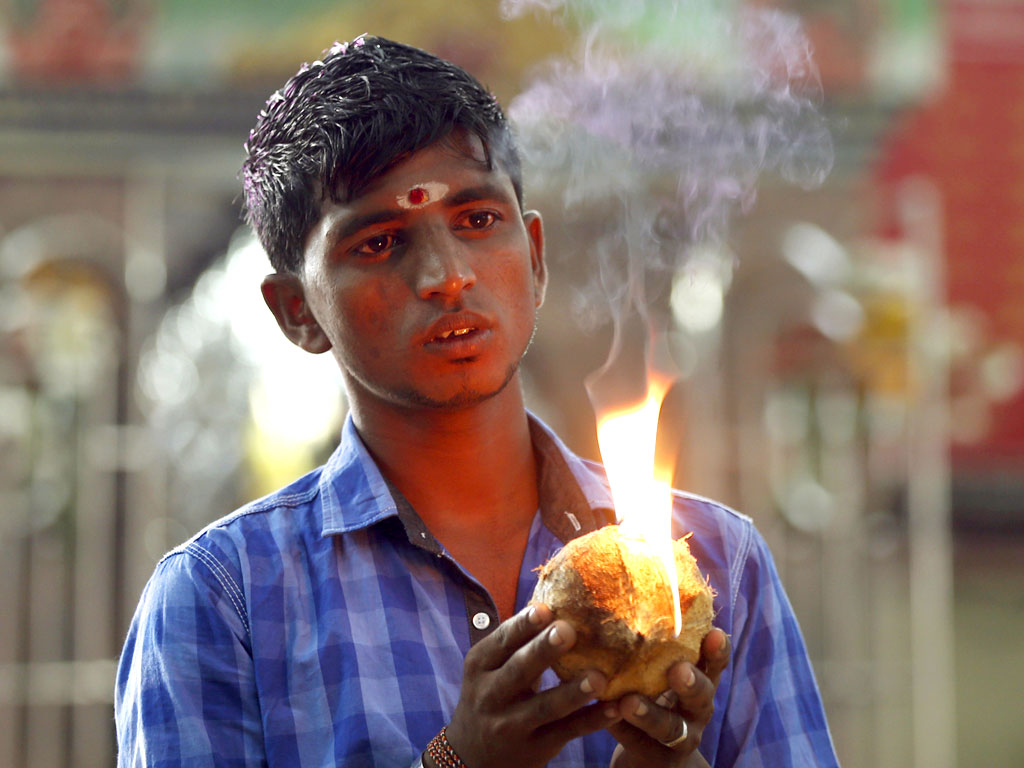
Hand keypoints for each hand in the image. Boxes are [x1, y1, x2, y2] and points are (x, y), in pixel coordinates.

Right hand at [439, 603, 621, 767]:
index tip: (545, 609)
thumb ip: (516, 642)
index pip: (501, 642)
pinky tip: (614, 709)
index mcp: (480, 666)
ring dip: (572, 693)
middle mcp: (490, 695)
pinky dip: (591, 721)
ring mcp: (510, 726)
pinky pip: (566, 733)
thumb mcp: (490, 669)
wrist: (471, 756)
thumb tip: (557, 597)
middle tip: (568, 631)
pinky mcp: (533, 749)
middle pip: (519, 671)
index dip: (522, 625)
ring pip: (544, 708)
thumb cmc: (492, 695)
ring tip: (599, 677)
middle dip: (543, 651)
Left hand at [607, 628, 730, 767]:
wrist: (651, 751)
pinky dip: (623, 730)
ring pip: (671, 728)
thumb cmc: (653, 693)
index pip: (714, 662)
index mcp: (701, 680)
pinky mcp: (658, 758)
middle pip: (703, 696)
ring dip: (651, 714)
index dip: (718, 650)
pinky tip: (607, 716)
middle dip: (693, 682)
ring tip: (629, 703)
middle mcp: (698, 709)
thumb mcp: (660, 671)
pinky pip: (640, 744)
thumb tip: (619, 592)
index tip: (715, 633)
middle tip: (679, 670)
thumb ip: (652, 645)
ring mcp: (682, 738)